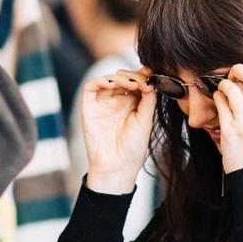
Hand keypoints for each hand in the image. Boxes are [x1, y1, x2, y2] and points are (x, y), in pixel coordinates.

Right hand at [81, 67, 156, 193]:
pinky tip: (113, 84)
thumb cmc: (133, 147)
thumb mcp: (145, 120)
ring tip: (133, 84)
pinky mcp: (89, 106)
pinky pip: (91, 86)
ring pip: (109, 79)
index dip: (144, 76)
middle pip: (124, 78)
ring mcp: (103, 103)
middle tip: (144, 82)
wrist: (117, 165)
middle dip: (134, 76)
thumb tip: (151, 80)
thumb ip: (148, 99)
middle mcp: (117, 101)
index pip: (137, 81)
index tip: (153, 76)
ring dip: (121, 77)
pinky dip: (101, 80)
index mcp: (132, 103)